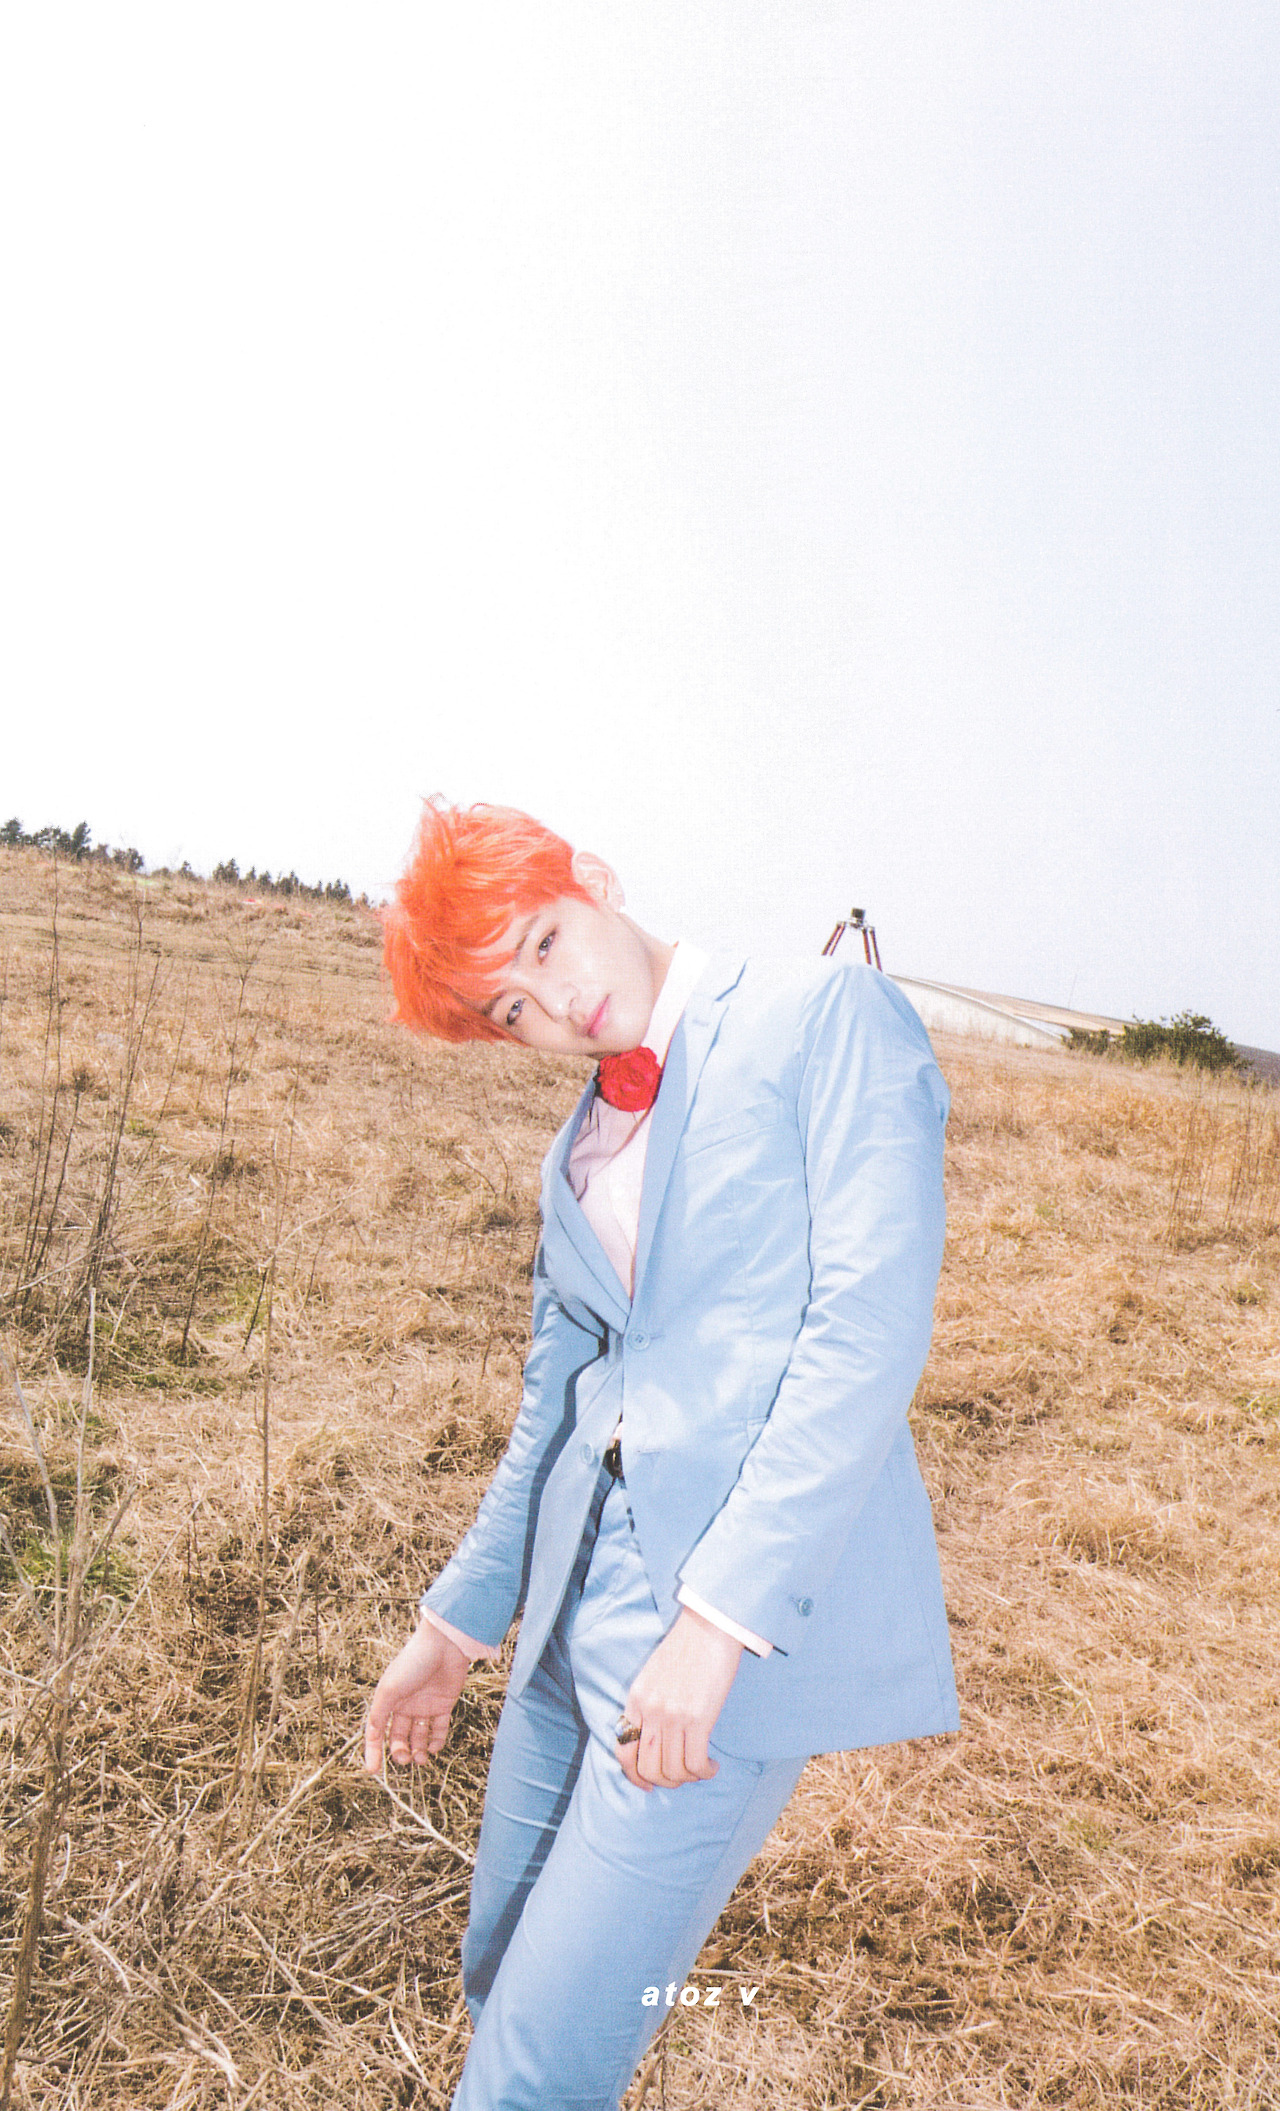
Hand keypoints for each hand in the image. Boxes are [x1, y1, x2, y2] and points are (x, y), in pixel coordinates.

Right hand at [363, 1619, 470, 1772]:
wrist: (444, 1644)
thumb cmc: (412, 1663)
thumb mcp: (389, 1690)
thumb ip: (379, 1715)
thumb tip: (371, 1738)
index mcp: (388, 1700)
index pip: (377, 1731)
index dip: (374, 1751)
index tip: (373, 1770)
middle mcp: (405, 1704)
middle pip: (399, 1737)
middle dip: (400, 1752)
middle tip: (405, 1759)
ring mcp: (424, 1705)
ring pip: (419, 1736)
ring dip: (419, 1751)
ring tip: (422, 1759)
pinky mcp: (443, 1704)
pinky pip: (438, 1729)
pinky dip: (436, 1741)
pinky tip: (435, 1748)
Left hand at [616, 1607, 742, 1790]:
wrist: (709, 1627)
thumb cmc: (685, 1648)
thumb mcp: (653, 1675)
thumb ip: (648, 1704)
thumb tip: (653, 1736)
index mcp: (636, 1700)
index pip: (623, 1751)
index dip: (634, 1776)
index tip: (648, 1784)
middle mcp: (650, 1711)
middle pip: (648, 1768)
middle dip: (666, 1781)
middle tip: (682, 1776)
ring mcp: (672, 1717)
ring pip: (673, 1771)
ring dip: (688, 1778)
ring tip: (700, 1769)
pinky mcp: (698, 1719)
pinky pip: (695, 1763)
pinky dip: (704, 1772)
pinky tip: (712, 1766)